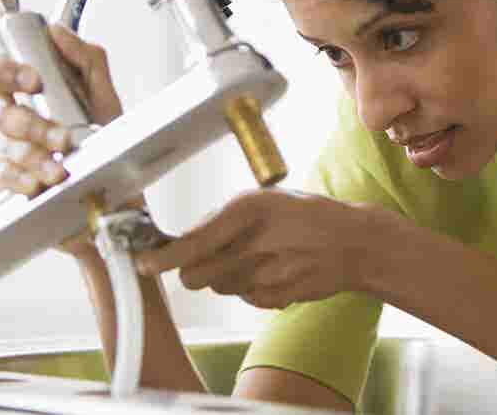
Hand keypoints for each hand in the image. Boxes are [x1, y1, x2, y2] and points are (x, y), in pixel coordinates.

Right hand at [0, 24, 130, 255]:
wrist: (120, 190)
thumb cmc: (108, 143)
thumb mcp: (105, 95)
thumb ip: (86, 58)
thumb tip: (58, 32)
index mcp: (33, 95)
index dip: (5, 70)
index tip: (34, 79)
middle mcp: (20, 122)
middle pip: (3, 114)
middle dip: (31, 124)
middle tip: (59, 135)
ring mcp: (14, 153)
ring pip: (10, 149)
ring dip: (38, 156)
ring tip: (63, 165)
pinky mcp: (13, 183)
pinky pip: (3, 179)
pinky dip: (22, 180)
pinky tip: (39, 182)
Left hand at [134, 188, 395, 308]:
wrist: (354, 243)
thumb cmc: (305, 216)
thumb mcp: (264, 199)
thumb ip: (222, 219)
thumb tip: (181, 239)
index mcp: (247, 209)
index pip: (190, 243)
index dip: (161, 258)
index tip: (142, 263)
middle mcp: (252, 244)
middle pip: (194, 276)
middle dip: (192, 269)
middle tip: (210, 256)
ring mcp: (264, 276)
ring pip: (217, 287)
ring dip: (224, 276)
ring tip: (255, 256)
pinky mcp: (274, 299)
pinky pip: (242, 298)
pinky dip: (248, 288)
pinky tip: (272, 269)